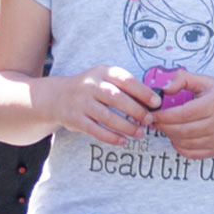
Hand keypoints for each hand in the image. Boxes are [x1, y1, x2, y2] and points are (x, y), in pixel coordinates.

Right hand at [44, 66, 159, 147]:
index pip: (125, 80)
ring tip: (140, 133)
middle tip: (149, 120)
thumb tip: (152, 101)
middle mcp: (90, 85)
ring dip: (126, 127)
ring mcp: (81, 103)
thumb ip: (124, 87)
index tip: (156, 102)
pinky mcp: (75, 119)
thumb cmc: (91, 89)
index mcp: (102, 72)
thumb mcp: (104, 79)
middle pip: (117, 98)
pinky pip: (95, 130)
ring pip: (107, 117)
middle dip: (136, 111)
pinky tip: (123, 141)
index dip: (143, 91)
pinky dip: (111, 137)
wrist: (57, 97)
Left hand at [150, 72, 213, 159]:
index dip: (166, 115)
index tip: (154, 114)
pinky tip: (175, 137)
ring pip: (186, 143)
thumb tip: (164, 88)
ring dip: (170, 136)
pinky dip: (180, 147)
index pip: (185, 113)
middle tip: (154, 121)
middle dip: (164, 127)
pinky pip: (193, 154)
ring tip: (164, 127)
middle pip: (183, 130)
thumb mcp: (206, 81)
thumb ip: (183, 79)